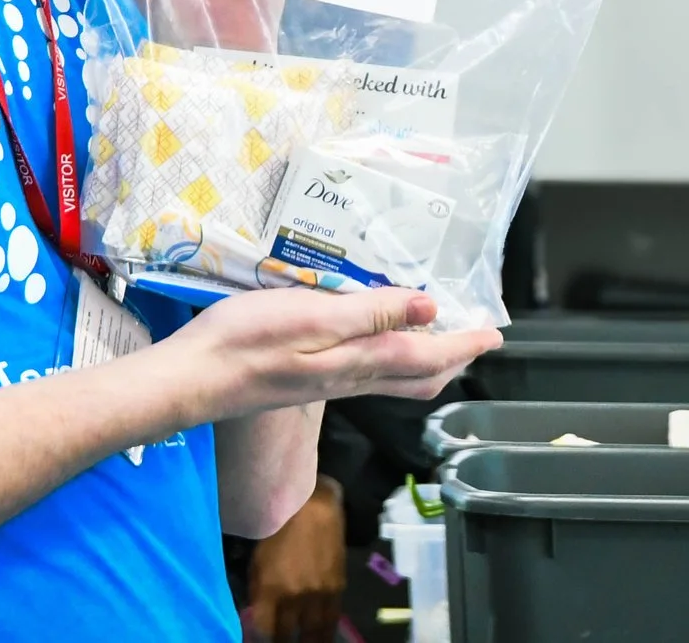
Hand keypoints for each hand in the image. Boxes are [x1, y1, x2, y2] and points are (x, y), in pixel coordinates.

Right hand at [165, 287, 498, 424]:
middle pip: (417, 378)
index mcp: (358, 363)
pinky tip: (374, 330)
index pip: (428, 358)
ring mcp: (326, 380)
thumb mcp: (314, 316)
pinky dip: (387, 352)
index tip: (494, 333)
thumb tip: (430, 308)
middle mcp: (349, 377)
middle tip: (472, 332)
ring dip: (423, 356)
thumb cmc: (247, 342)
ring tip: (434, 327)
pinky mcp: (305, 376)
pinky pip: (364, 369)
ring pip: (392, 376)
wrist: (194, 378)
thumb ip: (372, 313)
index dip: (464, 345)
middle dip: (452, 357)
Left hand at [244, 479, 346, 642]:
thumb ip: (258, 591)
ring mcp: (319, 594)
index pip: (264, 630)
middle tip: (282, 640)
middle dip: (283, 641)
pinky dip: (325, 630)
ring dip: (309, 641)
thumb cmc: (276, 526)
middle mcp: (295, 597)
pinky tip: (321, 635)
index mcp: (270, 588)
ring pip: (314, 633)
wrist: (312, 505)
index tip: (262, 638)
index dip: (261, 638)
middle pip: (287, 635)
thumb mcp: (257, 559)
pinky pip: (332, 618)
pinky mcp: (338, 588)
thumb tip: (260, 617)